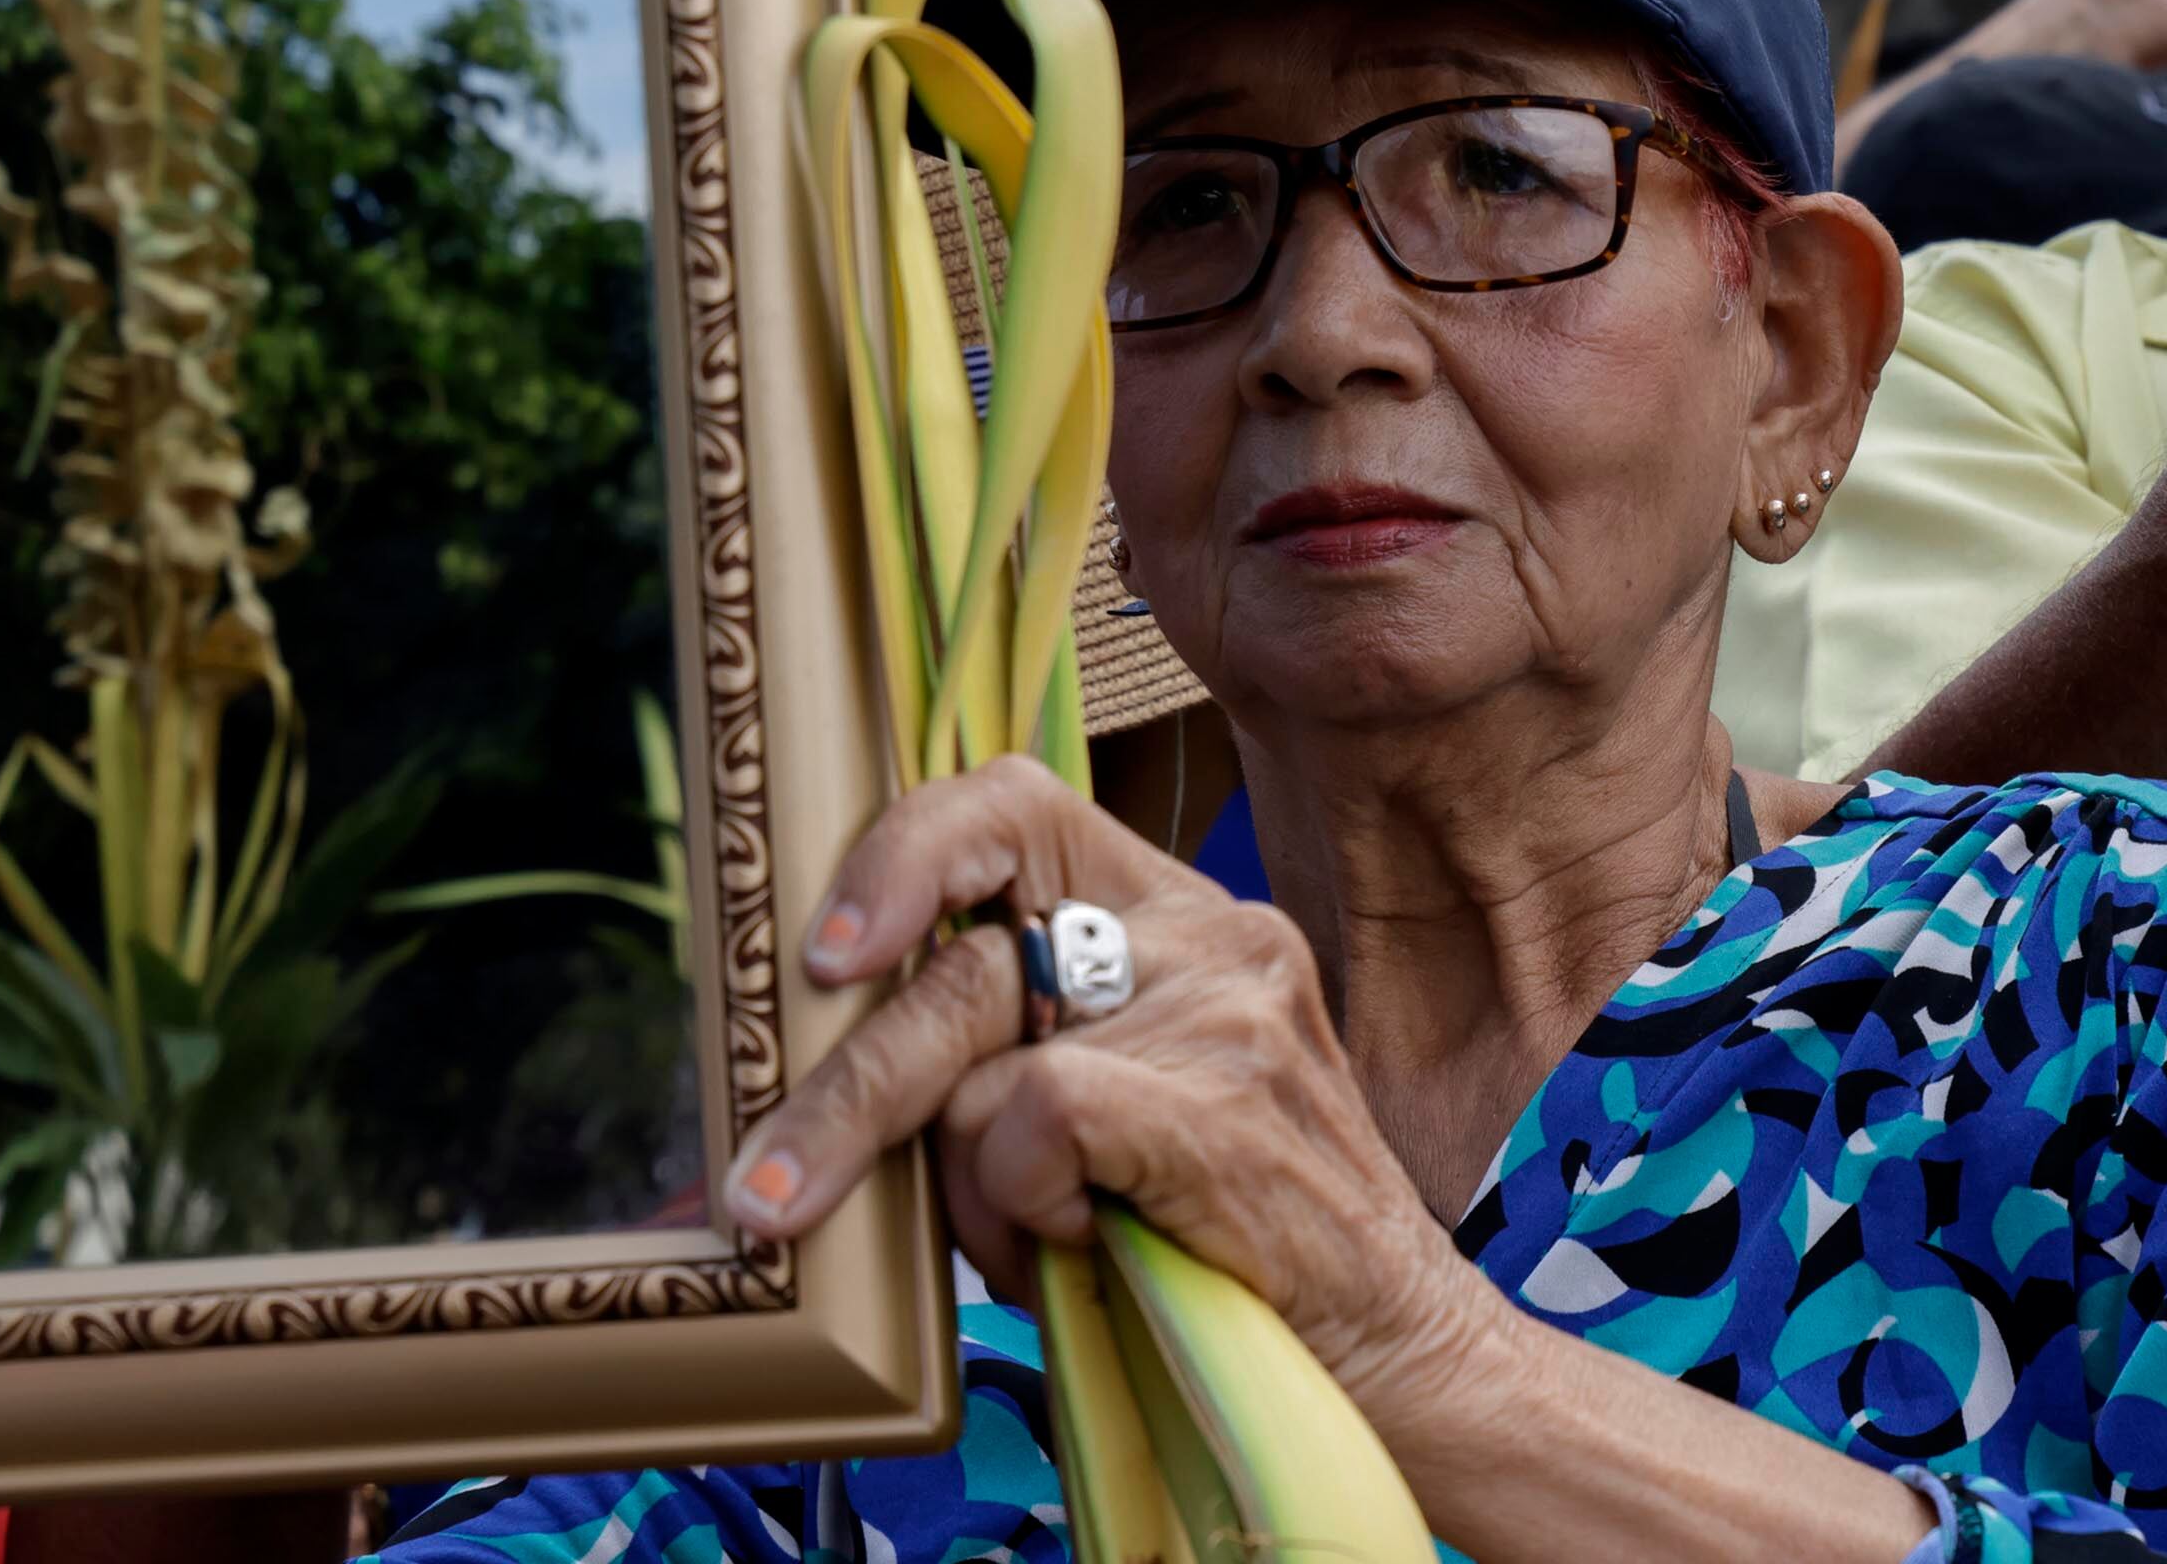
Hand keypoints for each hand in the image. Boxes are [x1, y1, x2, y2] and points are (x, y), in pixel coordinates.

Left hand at [722, 757, 1492, 1423]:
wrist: (1406, 1364)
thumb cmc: (1216, 1249)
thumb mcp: (1103, 1121)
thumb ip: (999, 1055)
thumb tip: (817, 1053)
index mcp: (1175, 915)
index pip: (1013, 802)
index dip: (898, 855)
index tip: (823, 957)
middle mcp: (1209, 933)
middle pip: (966, 954)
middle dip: (847, 1086)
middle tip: (761, 1193)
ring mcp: (1227, 1009)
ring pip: (981, 1052)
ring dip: (963, 1181)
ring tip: (1040, 1245)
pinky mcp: (1225, 1100)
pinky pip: (1034, 1120)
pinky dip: (1026, 1205)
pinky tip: (1095, 1247)